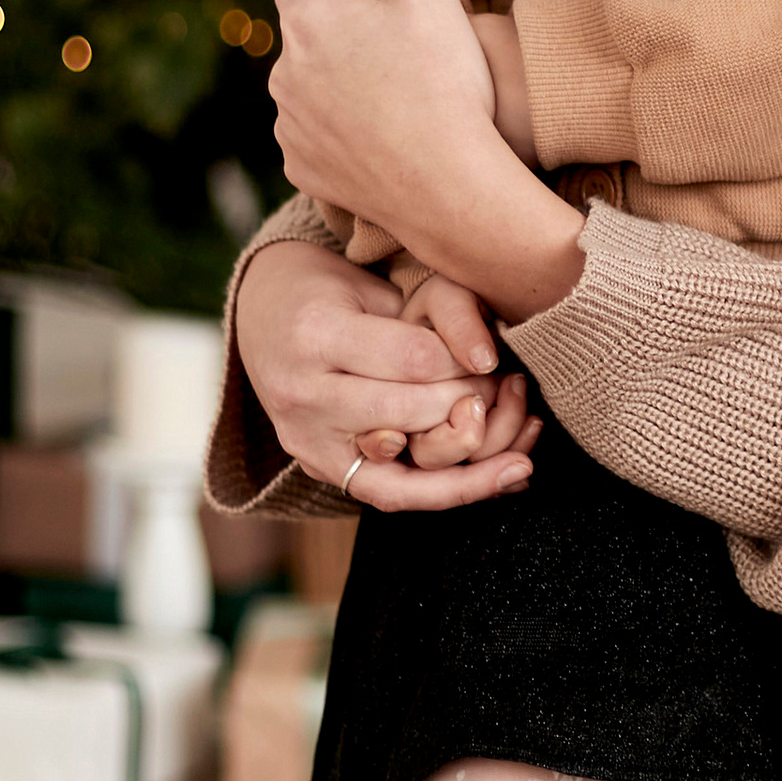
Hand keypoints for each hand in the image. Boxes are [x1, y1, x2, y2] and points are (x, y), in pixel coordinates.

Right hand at [234, 238, 538, 511]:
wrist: (260, 314)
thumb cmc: (326, 291)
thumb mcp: (371, 284)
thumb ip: (425, 319)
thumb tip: (487, 360)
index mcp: (316, 335)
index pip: (413, 360)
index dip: (467, 362)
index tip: (498, 357)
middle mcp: (303, 395)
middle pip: (409, 414)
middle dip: (470, 405)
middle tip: (508, 393)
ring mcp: (305, 440)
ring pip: (398, 475)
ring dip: (468, 473)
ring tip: (521, 465)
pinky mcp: (314, 466)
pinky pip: (383, 495)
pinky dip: (440, 495)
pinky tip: (491, 486)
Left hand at [268, 0, 495, 234]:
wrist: (448, 183)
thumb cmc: (444, 80)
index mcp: (307, 21)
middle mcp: (282, 72)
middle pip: (306, 28)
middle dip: (347, 24)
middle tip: (405, 39)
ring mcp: (288, 125)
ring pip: (309, 81)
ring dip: (342, 75)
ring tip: (400, 89)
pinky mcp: (300, 167)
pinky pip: (314, 132)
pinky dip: (342, 125)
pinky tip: (388, 131)